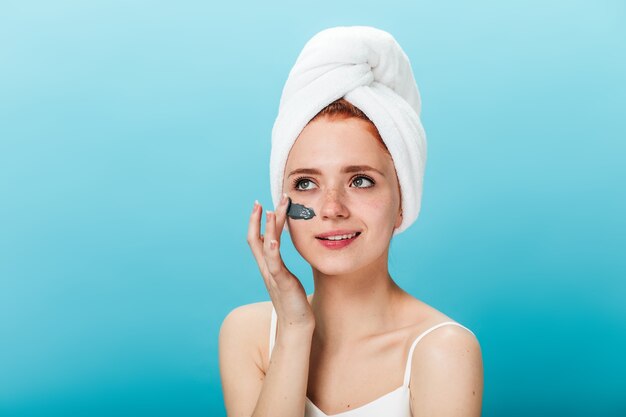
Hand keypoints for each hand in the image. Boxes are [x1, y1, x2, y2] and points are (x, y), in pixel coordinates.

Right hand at [247, 193, 314, 329]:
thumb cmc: (292, 301)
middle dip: (258, 219)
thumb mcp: (284, 276)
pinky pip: (274, 264)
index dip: (256, 222)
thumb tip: (274, 248)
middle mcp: (265, 268)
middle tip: (260, 201)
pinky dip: (271, 250)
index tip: (260, 204)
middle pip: (255, 239)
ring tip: (270, 211)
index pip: (256, 239)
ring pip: (264, 247)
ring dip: (267, 228)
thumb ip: (278, 262)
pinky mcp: (281, 282)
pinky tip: (272, 239)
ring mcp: (272, 275)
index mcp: (267, 266)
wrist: (295, 324)